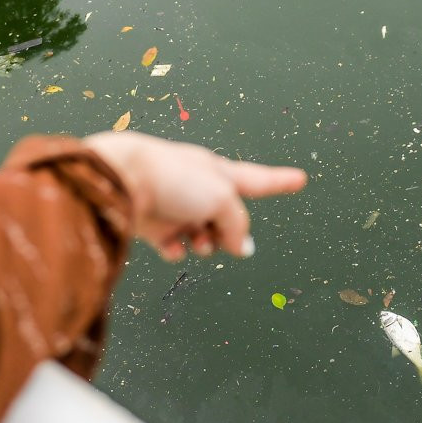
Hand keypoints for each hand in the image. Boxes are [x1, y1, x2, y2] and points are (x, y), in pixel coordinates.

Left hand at [83, 131, 306, 260]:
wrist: (122, 180)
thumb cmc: (172, 176)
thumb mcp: (222, 198)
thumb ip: (237, 224)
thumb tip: (238, 247)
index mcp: (218, 171)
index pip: (258, 179)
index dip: (280, 181)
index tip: (299, 179)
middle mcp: (197, 188)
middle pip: (227, 217)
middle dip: (229, 232)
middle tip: (224, 239)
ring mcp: (174, 206)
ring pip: (202, 236)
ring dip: (205, 244)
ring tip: (198, 242)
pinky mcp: (151, 224)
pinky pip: (174, 246)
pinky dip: (178, 251)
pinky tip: (175, 248)